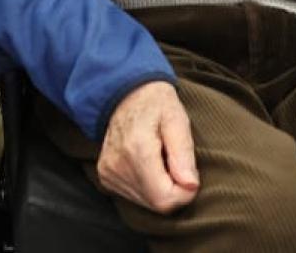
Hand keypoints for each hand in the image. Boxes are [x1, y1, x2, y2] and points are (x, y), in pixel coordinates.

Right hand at [96, 80, 197, 213]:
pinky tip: (147, 164)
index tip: (189, 173)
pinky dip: (147, 186)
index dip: (184, 192)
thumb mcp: (177, 119)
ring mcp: (108, 172)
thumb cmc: (157, 104)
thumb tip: (190, 186)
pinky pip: (134, 196)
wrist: (125, 93)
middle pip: (156, 203)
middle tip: (175, 162)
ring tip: (160, 160)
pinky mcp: (105, 176)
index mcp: (137, 149)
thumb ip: (183, 153)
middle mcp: (118, 165)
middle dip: (173, 190)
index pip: (165, 198)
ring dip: (160, 188)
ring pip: (146, 203)